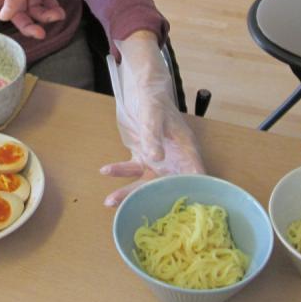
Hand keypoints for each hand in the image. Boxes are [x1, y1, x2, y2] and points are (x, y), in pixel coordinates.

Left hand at [100, 33, 204, 206]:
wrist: (143, 85)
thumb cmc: (155, 97)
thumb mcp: (153, 114)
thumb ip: (153, 135)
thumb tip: (156, 158)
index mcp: (186, 151)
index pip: (194, 179)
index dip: (191, 197)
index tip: (182, 216)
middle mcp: (175, 159)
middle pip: (167, 187)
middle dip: (151, 201)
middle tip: (133, 212)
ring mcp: (158, 158)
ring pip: (146, 182)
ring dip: (129, 191)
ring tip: (110, 201)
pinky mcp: (142, 155)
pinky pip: (132, 169)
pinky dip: (120, 173)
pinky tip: (105, 171)